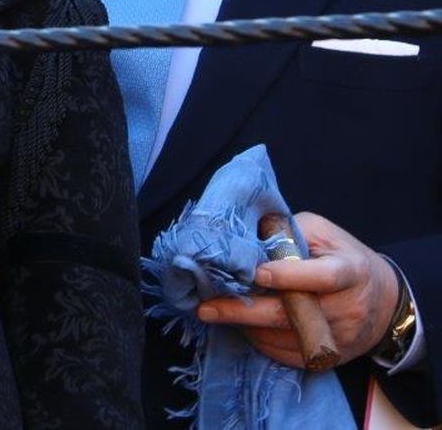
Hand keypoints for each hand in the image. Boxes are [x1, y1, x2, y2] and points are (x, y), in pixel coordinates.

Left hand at [197, 212, 398, 365]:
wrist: (384, 301)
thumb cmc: (343, 257)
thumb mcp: (323, 234)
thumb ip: (288, 234)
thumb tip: (244, 240)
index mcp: (351, 271)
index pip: (323, 277)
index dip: (289, 276)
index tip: (256, 273)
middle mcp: (349, 309)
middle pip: (294, 315)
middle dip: (246, 311)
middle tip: (207, 308)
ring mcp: (340, 338)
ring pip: (286, 339)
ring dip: (247, 327)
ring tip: (218, 313)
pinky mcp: (330, 358)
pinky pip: (288, 356)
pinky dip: (261, 342)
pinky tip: (244, 326)